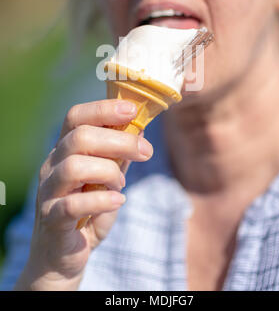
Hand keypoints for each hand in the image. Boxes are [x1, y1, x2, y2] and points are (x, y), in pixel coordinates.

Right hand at [14, 99, 152, 290]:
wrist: (65, 254)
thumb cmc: (89, 209)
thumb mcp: (108, 178)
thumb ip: (120, 156)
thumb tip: (141, 128)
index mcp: (64, 149)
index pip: (76, 117)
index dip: (104, 109)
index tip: (133, 109)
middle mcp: (52, 165)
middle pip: (79, 138)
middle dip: (119, 140)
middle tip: (145, 150)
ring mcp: (49, 191)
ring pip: (73, 167)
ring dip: (108, 172)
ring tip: (121, 184)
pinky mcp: (51, 218)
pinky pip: (72, 204)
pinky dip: (101, 200)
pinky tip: (117, 201)